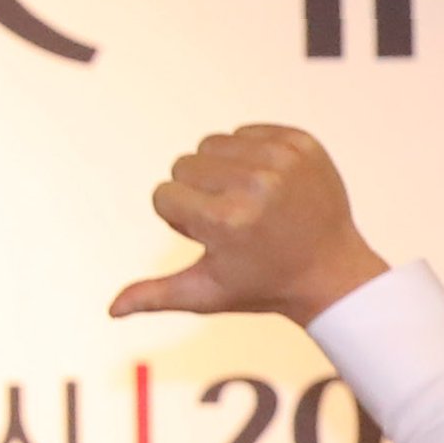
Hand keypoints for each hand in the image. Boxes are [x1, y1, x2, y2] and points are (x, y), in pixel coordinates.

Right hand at [108, 124, 393, 322]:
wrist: (333, 272)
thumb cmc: (264, 285)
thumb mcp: (208, 294)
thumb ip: (156, 296)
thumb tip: (111, 310)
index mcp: (226, 220)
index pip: (163, 195)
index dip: (181, 220)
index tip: (214, 238)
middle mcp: (255, 185)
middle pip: (184, 164)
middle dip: (198, 192)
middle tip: (235, 221)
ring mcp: (283, 160)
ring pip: (212, 143)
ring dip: (221, 170)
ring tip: (250, 201)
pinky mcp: (302, 143)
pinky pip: (247, 131)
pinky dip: (251, 154)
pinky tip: (271, 185)